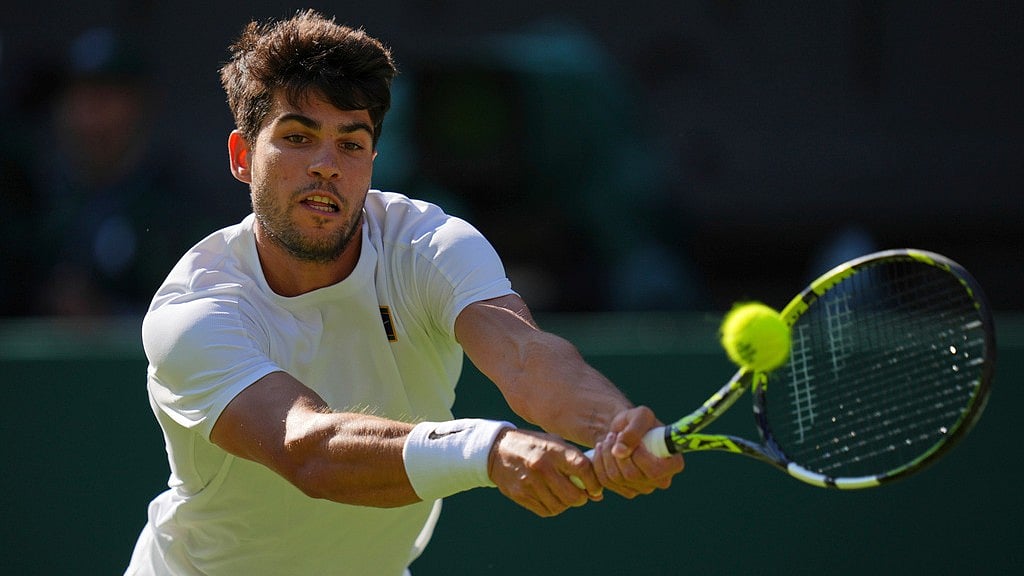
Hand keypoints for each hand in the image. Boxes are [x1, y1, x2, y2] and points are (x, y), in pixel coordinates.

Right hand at [488, 428, 602, 516]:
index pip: (582, 469)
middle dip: (581, 498)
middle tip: (579, 494)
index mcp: (553, 449)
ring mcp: (530, 482)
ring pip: (560, 506)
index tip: (595, 489)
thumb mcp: (554, 443)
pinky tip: (549, 496)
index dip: (594, 483)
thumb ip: (576, 463)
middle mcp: (542, 466)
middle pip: (573, 495)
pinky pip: (546, 510)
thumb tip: (597, 494)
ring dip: (566, 503)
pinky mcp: (520, 494)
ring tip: (562, 493)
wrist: (498, 450)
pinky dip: (552, 507)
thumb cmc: (534, 446)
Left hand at [591, 406, 684, 498]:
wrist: (624, 429)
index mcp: (673, 463)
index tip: (634, 441)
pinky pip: (606, 481)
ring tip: (608, 439)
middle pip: (632, 475)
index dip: (639, 456)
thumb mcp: (640, 416)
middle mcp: (661, 480)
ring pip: (616, 478)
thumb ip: (633, 431)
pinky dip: (599, 463)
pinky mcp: (627, 490)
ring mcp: (644, 488)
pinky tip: (602, 450)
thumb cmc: (638, 421)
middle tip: (614, 435)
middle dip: (616, 452)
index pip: (655, 471)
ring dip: (606, 455)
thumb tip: (619, 452)